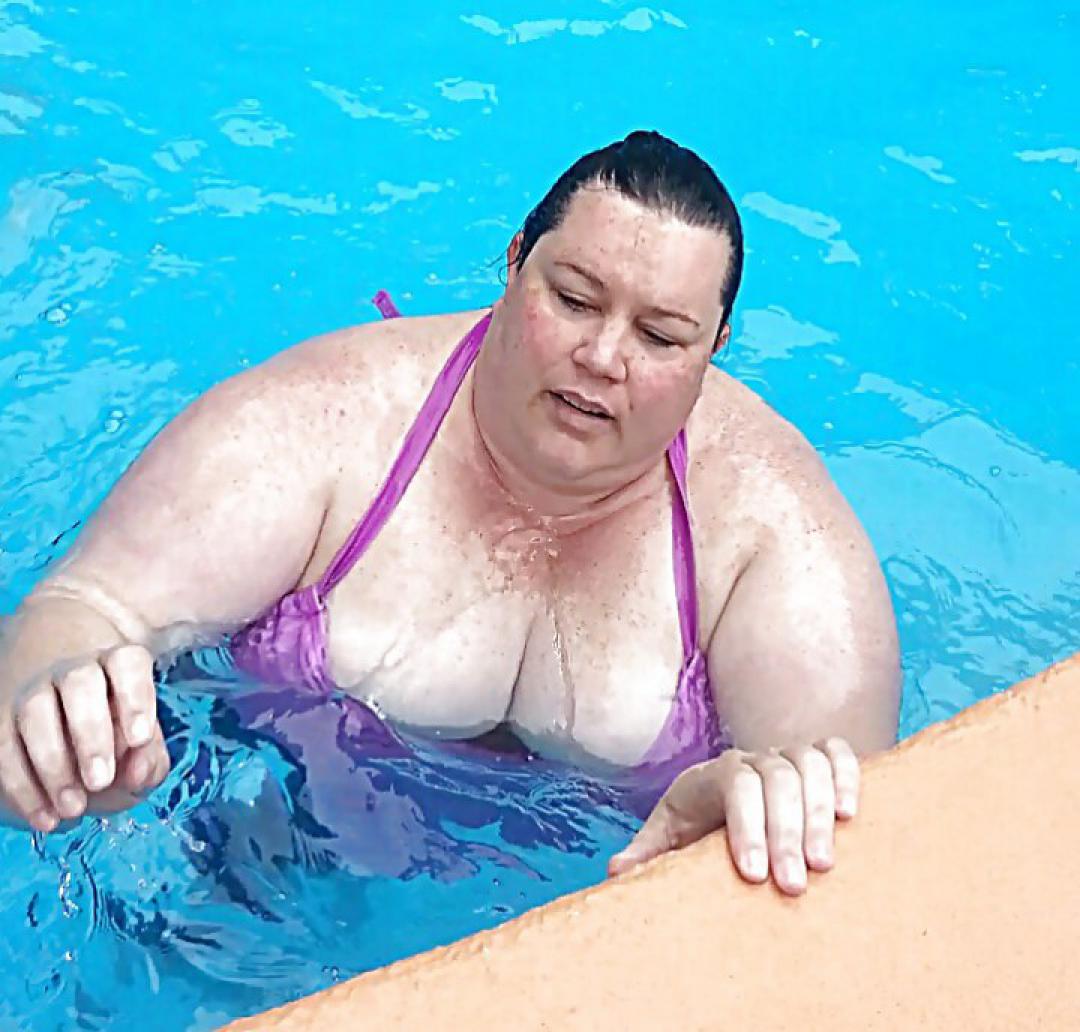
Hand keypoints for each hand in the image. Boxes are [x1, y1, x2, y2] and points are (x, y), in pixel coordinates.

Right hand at [0, 644, 170, 831]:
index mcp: (117, 662)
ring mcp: (32, 689)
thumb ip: (149, 757)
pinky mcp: (0, 718)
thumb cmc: (115, 728)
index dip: (135, 699)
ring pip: (35, 713)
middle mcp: (74, 668)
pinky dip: (23, 787)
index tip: (141, 738)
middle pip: (80, 685)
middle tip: (101, 782)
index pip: (127, 664)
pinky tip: (45, 817)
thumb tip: (137, 774)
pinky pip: (3, 748)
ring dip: (53, 765)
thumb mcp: (142, 741)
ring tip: (73, 807)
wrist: (62, 717)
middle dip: (91, 736)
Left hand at [608, 739, 859, 894]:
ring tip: (824, 864)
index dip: (745, 825)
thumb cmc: (696, 827)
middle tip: (792, 885)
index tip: (752, 874)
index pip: (733, 785)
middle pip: (776, 779)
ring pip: (809, 765)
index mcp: (711, 775)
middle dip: (785, 831)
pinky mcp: (818, 761)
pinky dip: (847, 776)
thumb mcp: (668, 839)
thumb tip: (617, 873)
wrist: (722, 804)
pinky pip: (836, 753)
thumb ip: (647, 855)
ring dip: (818, 812)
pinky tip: (849, 816)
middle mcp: (752, 759)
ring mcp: (786, 756)